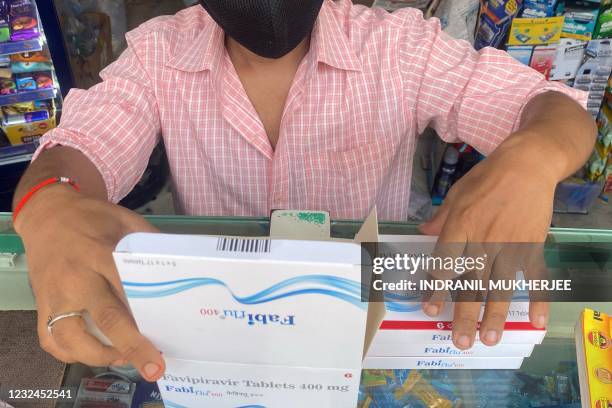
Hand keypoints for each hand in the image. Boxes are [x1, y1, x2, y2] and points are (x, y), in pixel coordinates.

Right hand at [16, 184, 165, 380]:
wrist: (49, 215)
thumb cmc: (94, 219)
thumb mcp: (127, 221)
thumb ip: (151, 244)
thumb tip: (181, 268)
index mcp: (101, 254)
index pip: (128, 289)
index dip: (148, 314)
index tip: (166, 336)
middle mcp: (76, 278)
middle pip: (107, 320)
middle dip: (133, 347)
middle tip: (154, 367)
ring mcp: (54, 295)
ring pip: (72, 339)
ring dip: (101, 357)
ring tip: (124, 358)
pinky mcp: (40, 305)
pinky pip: (50, 341)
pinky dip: (71, 354)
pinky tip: (93, 353)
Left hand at [419, 132, 554, 349]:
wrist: (527, 165)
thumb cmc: (487, 177)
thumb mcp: (456, 193)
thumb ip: (441, 217)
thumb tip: (422, 231)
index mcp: (460, 226)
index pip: (445, 263)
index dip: (436, 288)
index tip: (430, 309)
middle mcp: (483, 241)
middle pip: (472, 283)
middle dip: (466, 314)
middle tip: (461, 341)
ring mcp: (510, 246)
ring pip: (501, 287)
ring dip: (495, 315)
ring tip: (489, 339)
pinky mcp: (533, 246)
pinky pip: (535, 277)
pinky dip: (538, 299)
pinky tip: (537, 321)